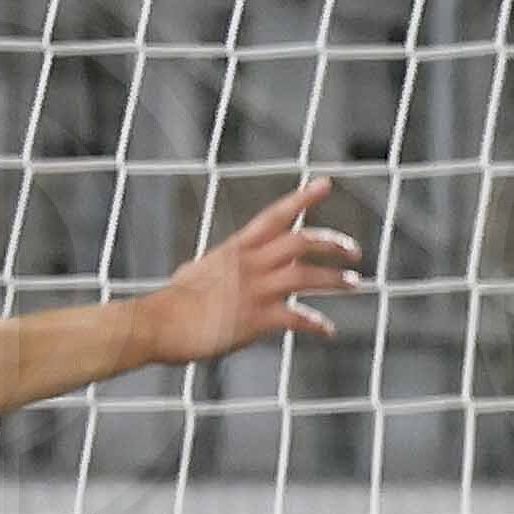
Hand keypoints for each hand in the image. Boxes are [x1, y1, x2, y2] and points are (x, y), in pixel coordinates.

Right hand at [136, 178, 362, 366]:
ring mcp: (255, 290)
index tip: (325, 183)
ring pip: (308, 276)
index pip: (274, 215)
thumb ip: (220, 265)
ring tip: (354, 283)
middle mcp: (250, 263)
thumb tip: (212, 265)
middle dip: (333, 243)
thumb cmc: (176, 300)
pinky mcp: (257, 319)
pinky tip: (327, 330)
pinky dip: (316, 323)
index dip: (301, 198)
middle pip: (302, 241)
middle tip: (354, 251)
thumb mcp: (199, 270)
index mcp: (237, 248)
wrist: (159, 324)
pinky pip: (298, 318)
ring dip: (335, 280)